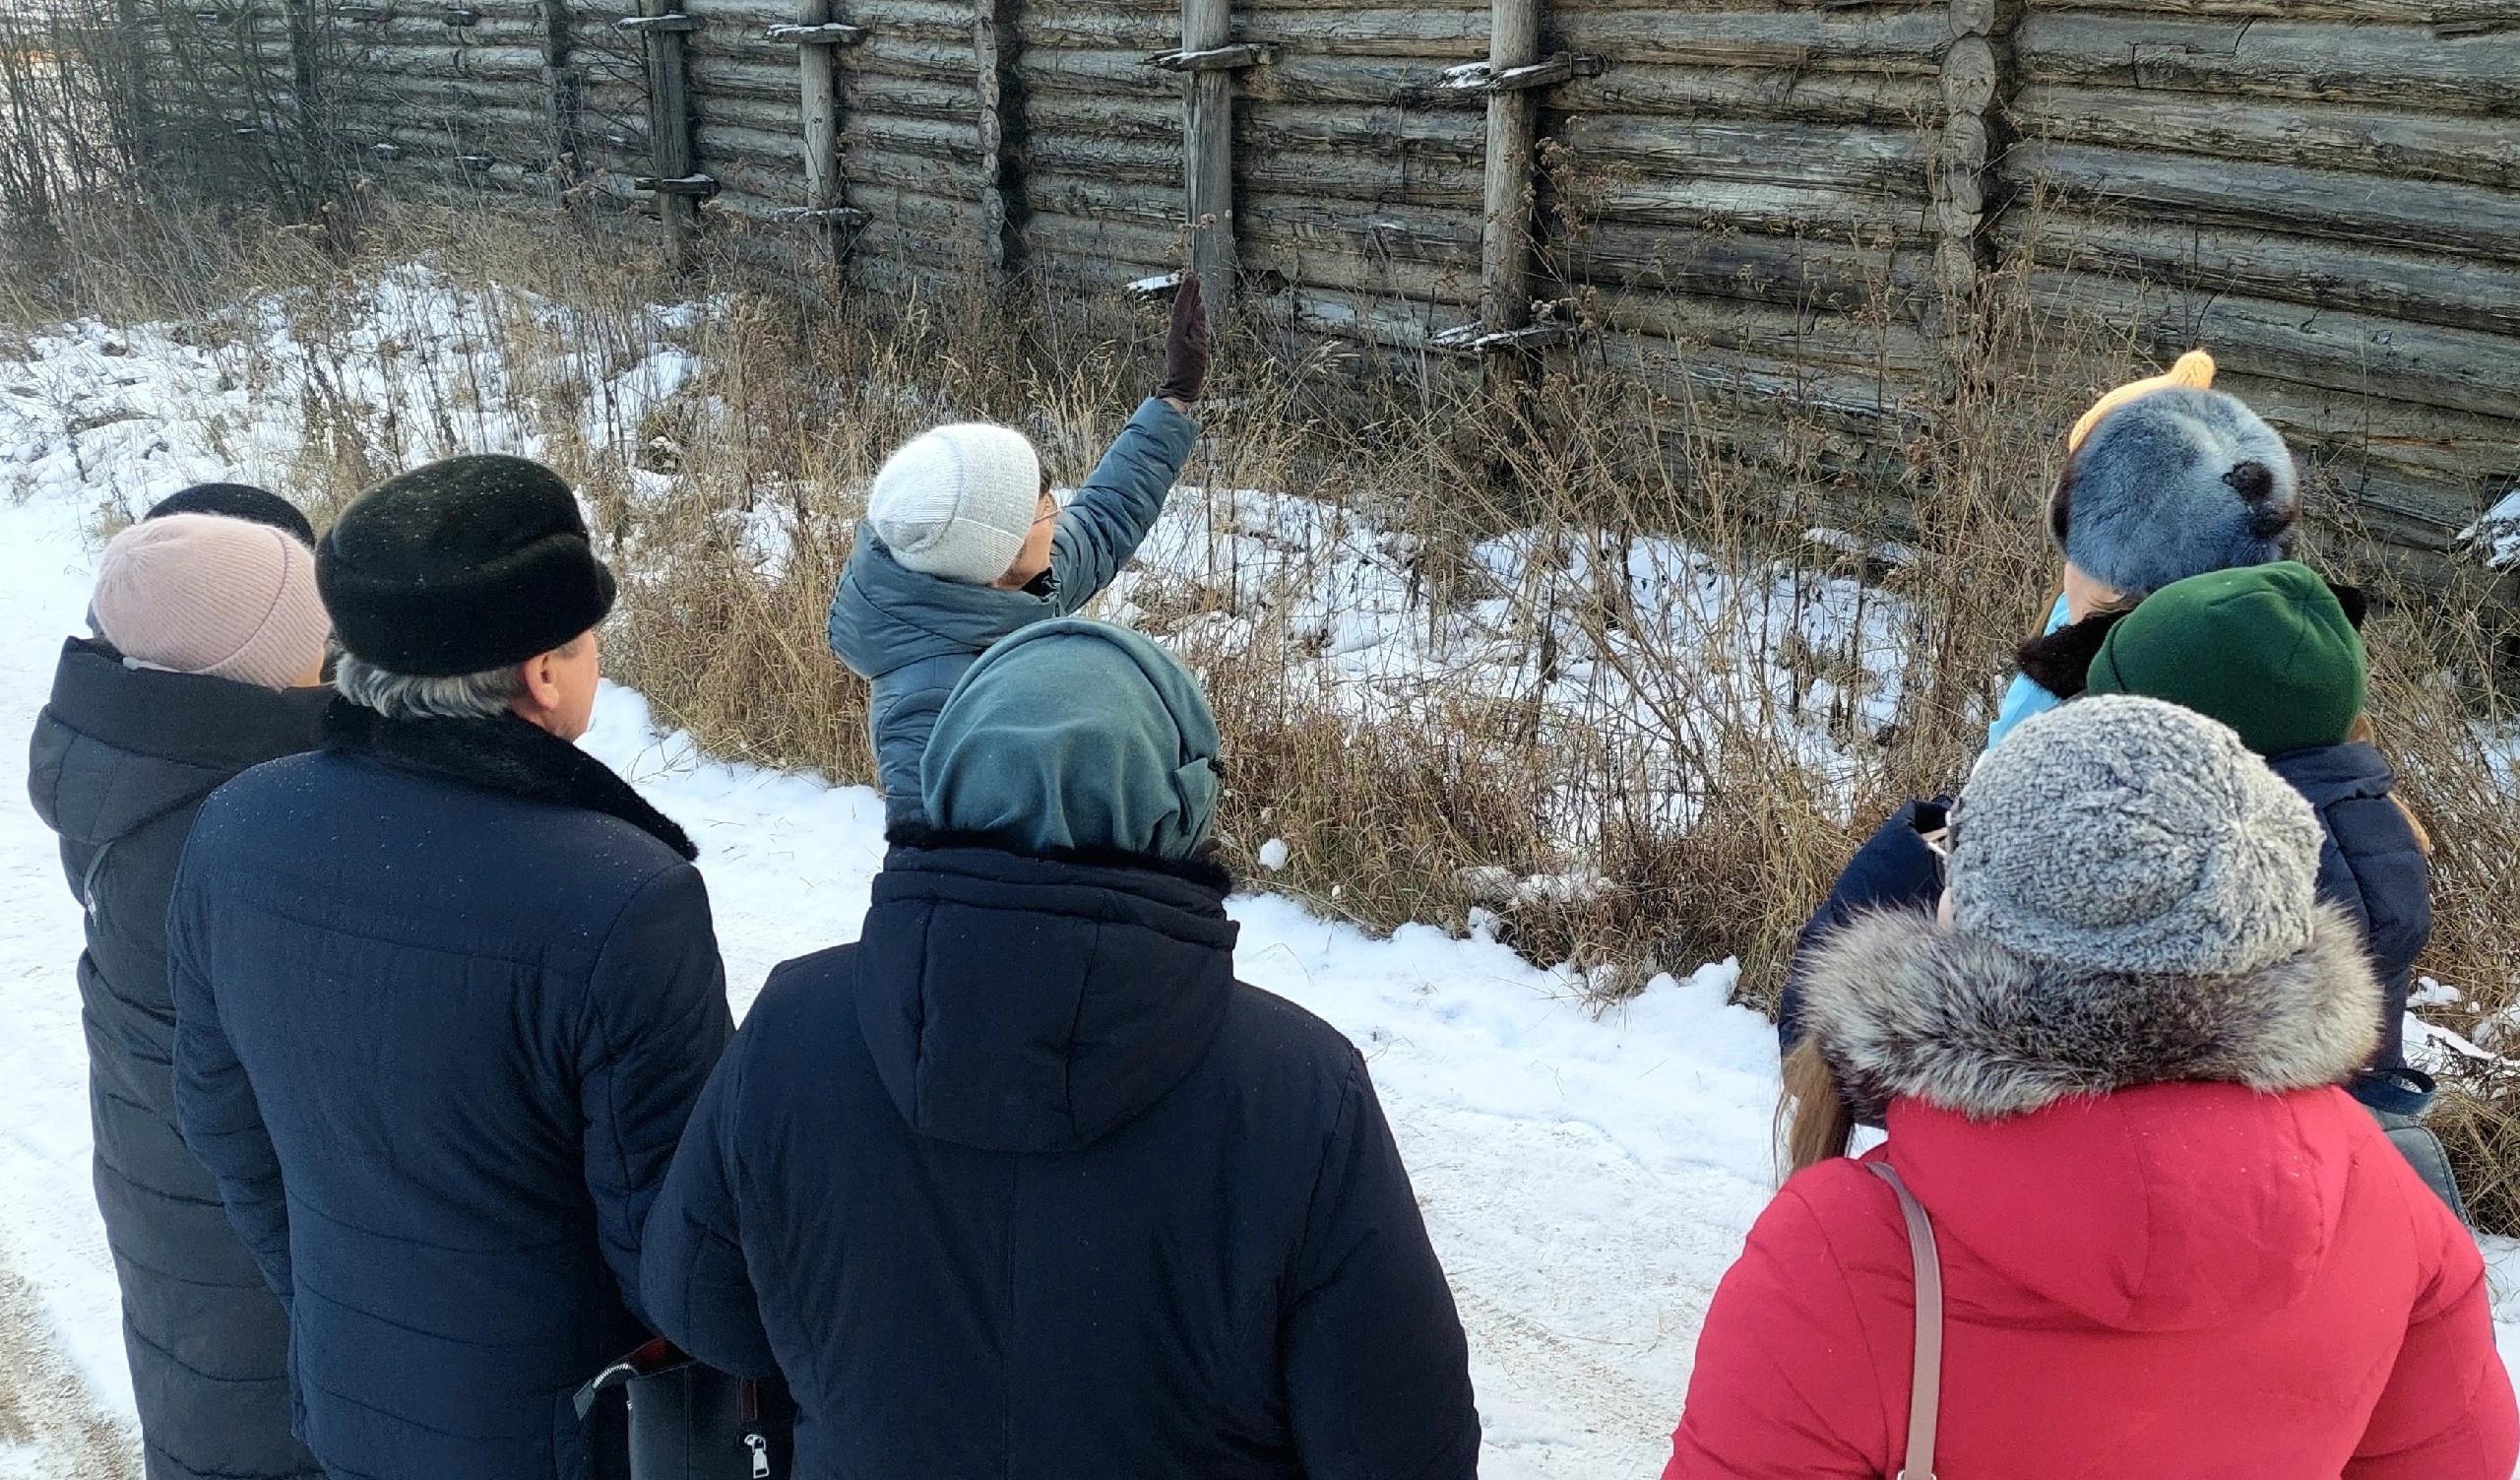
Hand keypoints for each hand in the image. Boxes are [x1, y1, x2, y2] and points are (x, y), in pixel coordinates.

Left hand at [1155, 270, 1207, 406]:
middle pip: (1181, 307)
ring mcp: (1176, 336)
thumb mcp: (1199, 347)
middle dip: (1188, 291)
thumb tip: (1199, 308)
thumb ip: (1199, 326)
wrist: (1181, 387)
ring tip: (1195, 286)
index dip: (1188, 290)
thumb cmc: (1191, 370)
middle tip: (1193, 275)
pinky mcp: (1179, 341)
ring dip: (1189, 300)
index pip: (1182, 306)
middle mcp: (1174, 331)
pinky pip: (1185, 322)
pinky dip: (1190, 312)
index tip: (1193, 275)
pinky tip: (1195, 306)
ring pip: (1183, 314)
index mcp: (1177, 331)